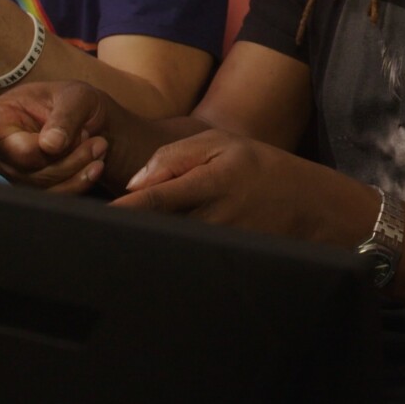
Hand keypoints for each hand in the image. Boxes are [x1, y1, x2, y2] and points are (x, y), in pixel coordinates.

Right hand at [0, 80, 109, 194]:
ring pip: (42, 182)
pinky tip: (95, 164)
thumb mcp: (75, 97)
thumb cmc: (75, 102)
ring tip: (97, 143)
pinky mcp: (32, 190)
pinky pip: (54, 196)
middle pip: (24, 161)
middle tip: (92, 136)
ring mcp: (15, 172)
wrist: (93, 123)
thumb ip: (64, 117)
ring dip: (78, 164)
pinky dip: (81, 180)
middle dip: (65, 153)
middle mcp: (0, 147)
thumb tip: (48, 146)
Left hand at [116, 129, 368, 244]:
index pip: (157, 199)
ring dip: (145, 244)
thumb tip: (135, 184)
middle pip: (157, 229)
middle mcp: (214, 217)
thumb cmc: (259, 167)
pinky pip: (187, 256)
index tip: (95, 219)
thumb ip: (174, 157)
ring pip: (170, 246)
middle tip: (93, 233)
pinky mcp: (225, 259)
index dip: (124, 211)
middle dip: (128, 231)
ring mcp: (220, 243)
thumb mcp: (222, 143)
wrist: (311, 206)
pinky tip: (152, 252)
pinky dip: (167, 254)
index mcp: (211, 182)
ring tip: (117, 244)